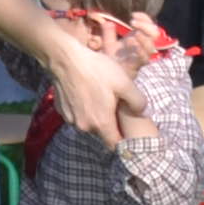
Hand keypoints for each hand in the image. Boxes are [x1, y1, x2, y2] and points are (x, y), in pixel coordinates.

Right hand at [32, 21, 139, 143]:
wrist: (65, 59)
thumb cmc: (97, 71)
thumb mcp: (125, 83)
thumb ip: (137, 101)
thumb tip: (141, 112)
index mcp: (101, 123)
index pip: (114, 145)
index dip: (123, 140)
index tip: (127, 130)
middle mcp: (84, 127)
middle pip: (101, 133)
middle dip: (110, 124)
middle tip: (115, 106)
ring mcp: (71, 120)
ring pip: (88, 124)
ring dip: (96, 116)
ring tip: (100, 97)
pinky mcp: (62, 111)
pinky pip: (77, 115)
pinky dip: (83, 109)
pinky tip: (86, 93)